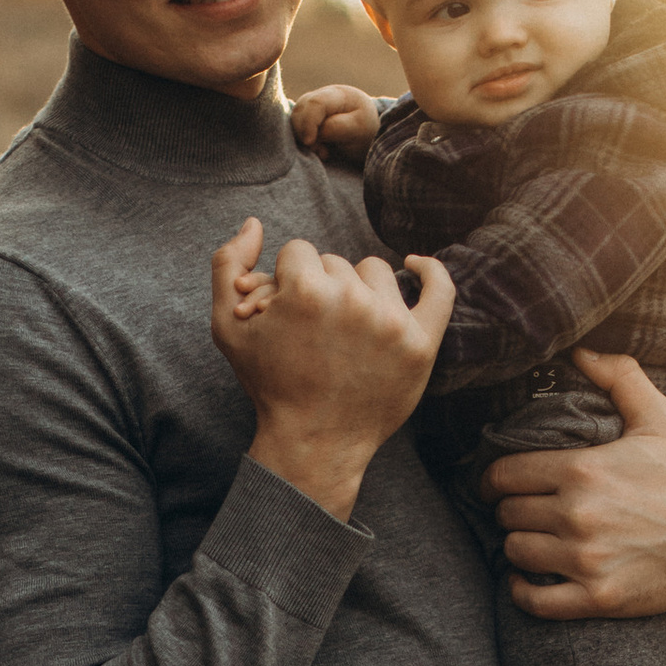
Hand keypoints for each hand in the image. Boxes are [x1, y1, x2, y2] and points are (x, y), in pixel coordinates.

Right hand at [211, 218, 453, 521]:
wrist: (314, 441)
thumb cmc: (269, 384)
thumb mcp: (226, 327)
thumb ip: (226, 265)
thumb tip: (254, 223)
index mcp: (305, 289)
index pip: (298, 253)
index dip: (286, 281)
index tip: (286, 315)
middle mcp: (351, 299)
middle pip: (334, 262)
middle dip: (319, 288)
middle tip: (312, 332)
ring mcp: (390, 320)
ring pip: (374, 270)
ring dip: (357, 288)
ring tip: (343, 328)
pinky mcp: (420, 342)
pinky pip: (439, 289)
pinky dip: (430, 271)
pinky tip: (415, 266)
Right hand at [291, 84, 382, 163]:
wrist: (366, 132)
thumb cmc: (364, 130)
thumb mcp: (358, 129)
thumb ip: (336, 128)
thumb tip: (314, 133)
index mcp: (338, 95)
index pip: (316, 103)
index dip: (308, 122)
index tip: (309, 142)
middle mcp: (321, 96)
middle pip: (301, 110)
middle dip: (304, 133)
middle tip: (323, 152)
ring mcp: (311, 106)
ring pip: (295, 120)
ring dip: (303, 139)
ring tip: (324, 151)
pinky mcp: (305, 117)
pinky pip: (295, 128)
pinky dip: (303, 140)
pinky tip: (319, 149)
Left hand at [478, 349, 665, 617]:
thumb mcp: (658, 420)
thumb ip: (620, 378)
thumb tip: (582, 351)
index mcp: (582, 470)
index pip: (504, 474)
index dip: (493, 479)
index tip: (497, 485)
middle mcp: (577, 514)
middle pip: (507, 514)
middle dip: (510, 511)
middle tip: (523, 512)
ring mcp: (585, 559)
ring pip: (516, 552)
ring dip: (519, 547)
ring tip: (532, 541)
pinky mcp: (596, 597)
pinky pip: (534, 600)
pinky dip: (522, 591)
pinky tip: (527, 580)